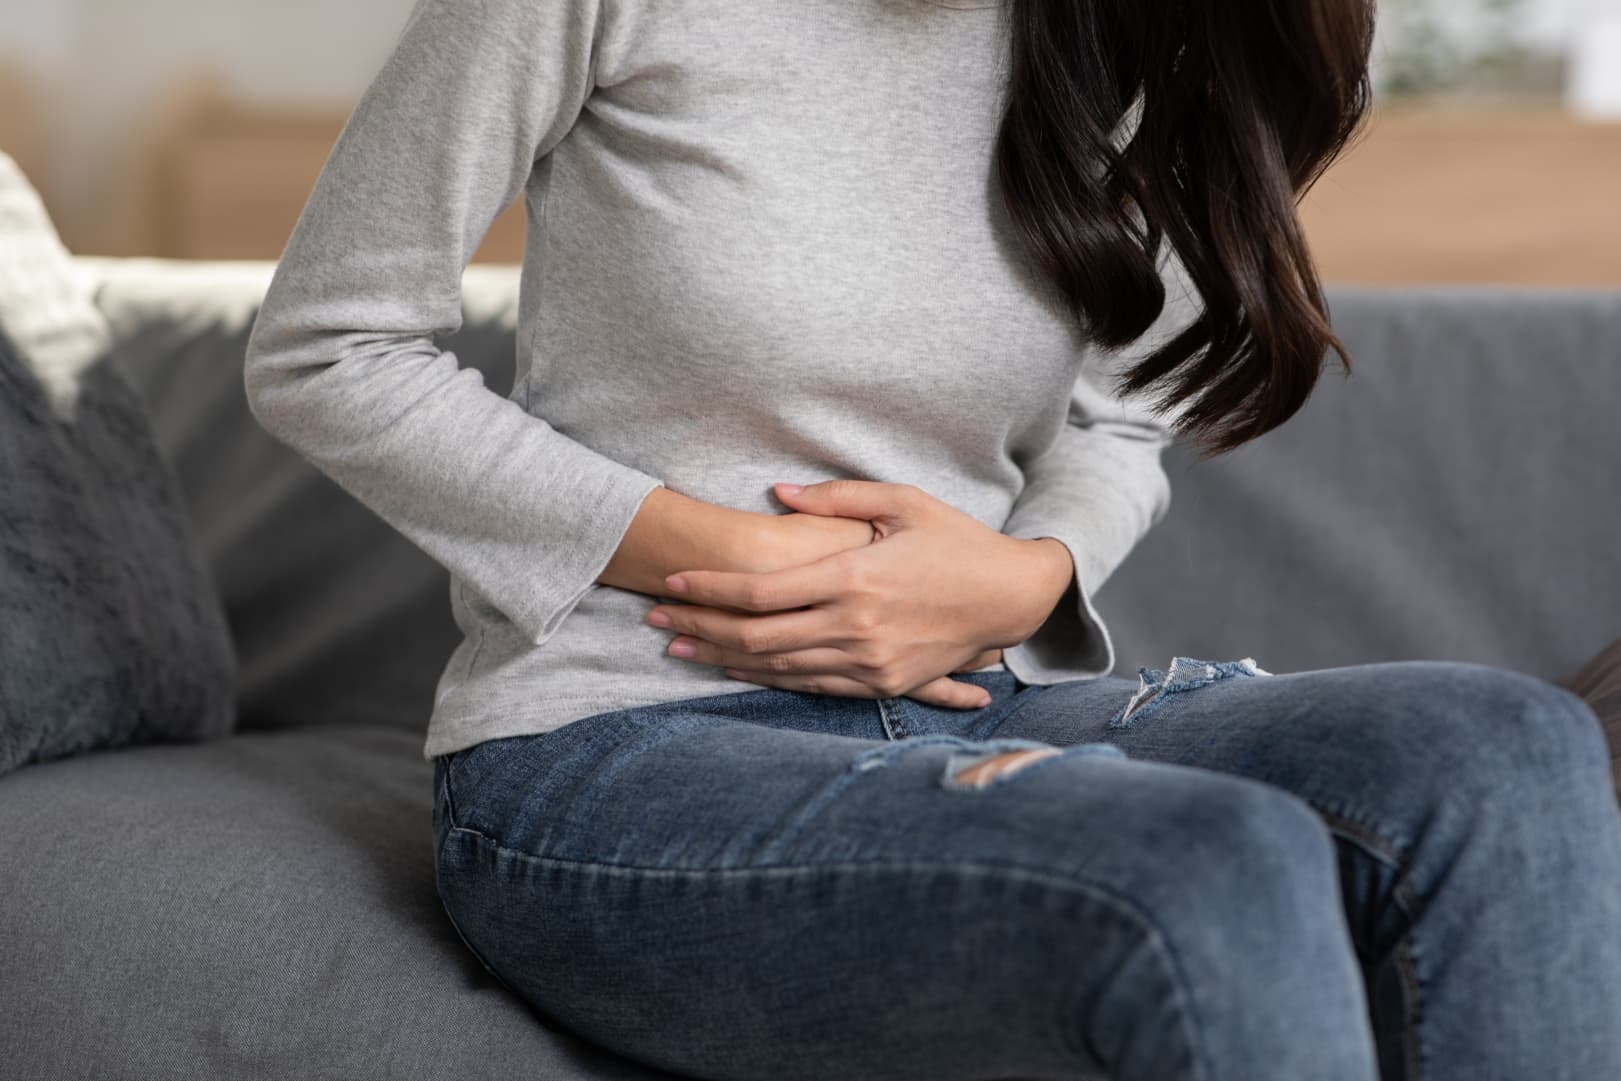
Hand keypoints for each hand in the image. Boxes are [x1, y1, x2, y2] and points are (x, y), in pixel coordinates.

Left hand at [645, 480, 1074, 709]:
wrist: (1012, 597)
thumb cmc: (956, 541)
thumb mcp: (901, 502)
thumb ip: (834, 498)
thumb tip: (776, 492)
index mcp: (853, 576)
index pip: (761, 590)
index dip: (709, 587)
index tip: (672, 580)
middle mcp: (855, 625)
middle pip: (756, 636)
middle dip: (699, 627)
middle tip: (654, 621)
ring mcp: (869, 661)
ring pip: (778, 667)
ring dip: (723, 658)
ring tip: (680, 648)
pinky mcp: (883, 683)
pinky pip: (812, 685)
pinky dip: (769, 678)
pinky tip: (736, 669)